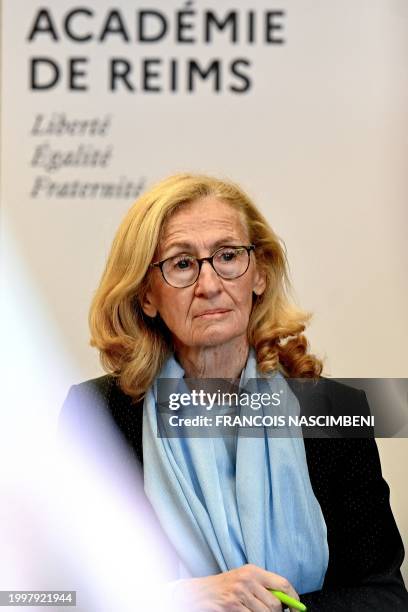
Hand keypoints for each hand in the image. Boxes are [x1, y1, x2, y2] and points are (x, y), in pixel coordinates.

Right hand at [171, 563, 299, 610]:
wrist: (202, 592)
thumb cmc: (225, 586)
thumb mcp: (244, 578)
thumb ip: (263, 585)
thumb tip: (286, 599)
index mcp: (253, 570)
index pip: (282, 583)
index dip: (293, 598)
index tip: (297, 607)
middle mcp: (248, 579)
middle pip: (275, 603)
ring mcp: (240, 593)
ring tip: (256, 611)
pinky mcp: (233, 606)